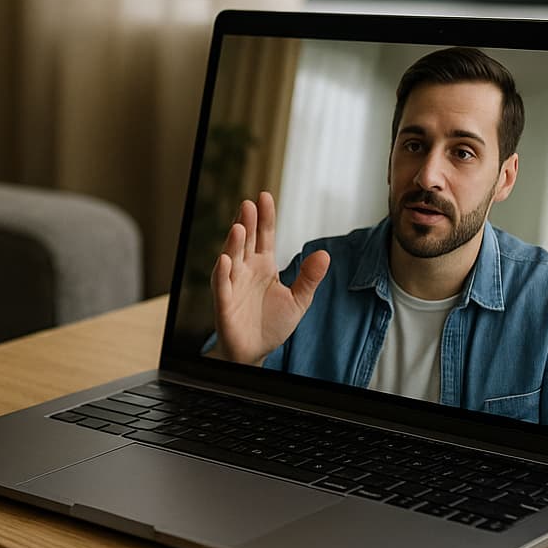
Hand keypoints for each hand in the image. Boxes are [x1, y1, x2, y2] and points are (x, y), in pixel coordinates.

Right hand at [210, 192, 329, 365]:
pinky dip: (222, 273)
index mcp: (264, 265)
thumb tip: (325, 254)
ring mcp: (233, 285)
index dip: (265, 217)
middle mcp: (246, 270)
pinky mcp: (224, 303)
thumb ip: (309, 277)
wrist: (255, 352)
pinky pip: (222, 285)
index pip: (264, 236)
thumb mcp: (299, 300)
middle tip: (249, 204)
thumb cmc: (273, 324)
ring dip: (233, 244)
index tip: (265, 196)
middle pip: (246, 241)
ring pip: (231, 259)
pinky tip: (226, 260)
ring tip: (239, 227)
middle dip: (247, 223)